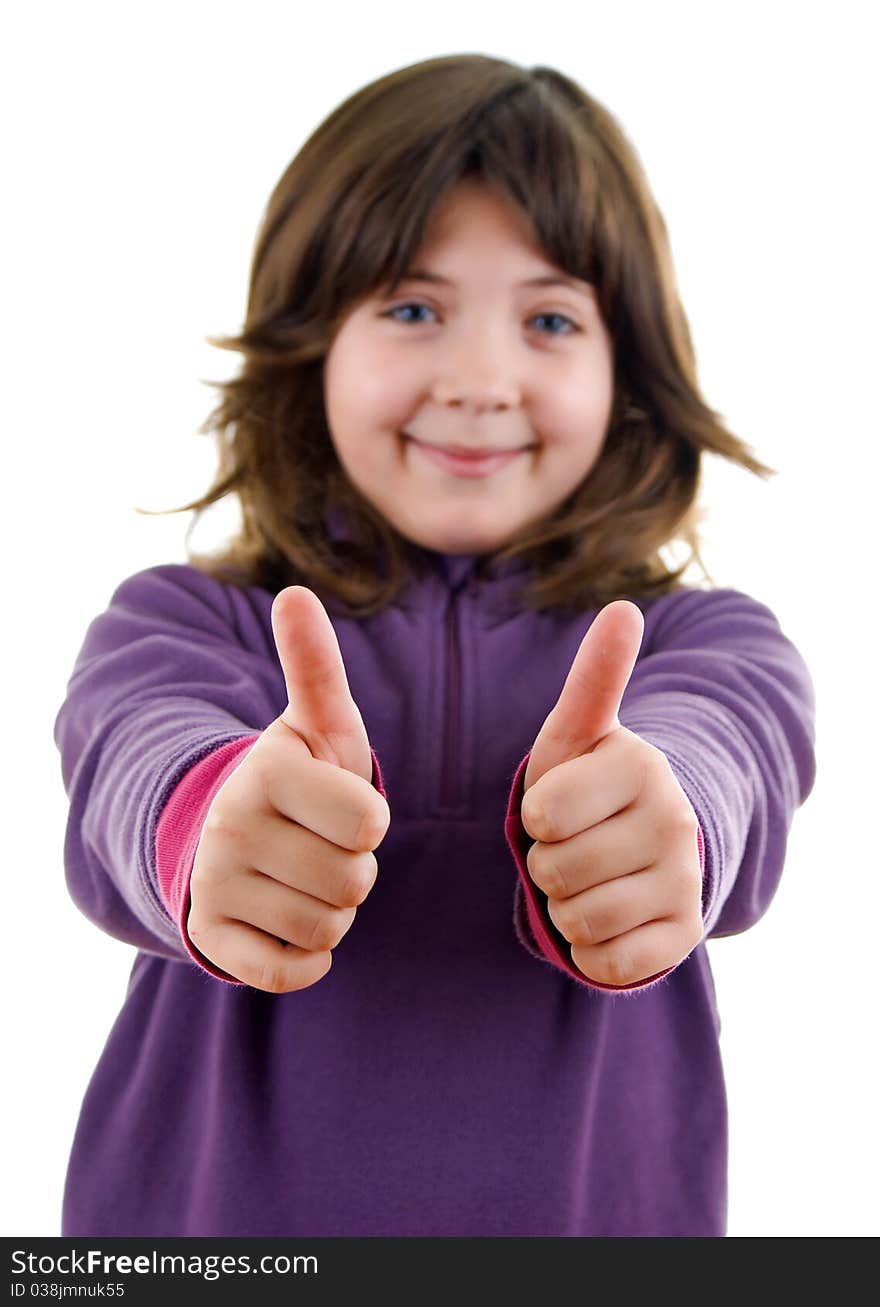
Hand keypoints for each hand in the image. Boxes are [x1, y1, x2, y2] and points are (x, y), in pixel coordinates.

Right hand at [187, 586, 389, 992]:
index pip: (370, 822)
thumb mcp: (316, 722)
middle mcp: (228, 827)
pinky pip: (288, 972)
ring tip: (306, 876)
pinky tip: (290, 922)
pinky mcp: (211, 938)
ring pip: (328, 929)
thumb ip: (315, 665)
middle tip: (324, 845)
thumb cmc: (300, 775)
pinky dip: (306, 958)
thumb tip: (295, 593)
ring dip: (334, 911)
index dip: (370, 819)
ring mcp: (214, 886)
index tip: (341, 806)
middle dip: (355, 869)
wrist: (234, 831)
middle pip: (354, 881)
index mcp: (265, 771)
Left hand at [521, 601, 702, 986]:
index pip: (542, 815)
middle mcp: (676, 823)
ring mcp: (686, 882)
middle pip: (555, 871)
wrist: (639, 843)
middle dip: (549, 863)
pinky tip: (611, 916)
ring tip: (592, 877)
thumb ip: (594, 676)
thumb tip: (622, 607)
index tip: (561, 805)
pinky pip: (608, 963)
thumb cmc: (588, 784)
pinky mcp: (686, 935)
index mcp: (643, 767)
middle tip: (576, 845)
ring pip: (578, 919)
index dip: (536, 816)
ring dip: (567, 906)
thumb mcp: (578, 733)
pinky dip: (593, 949)